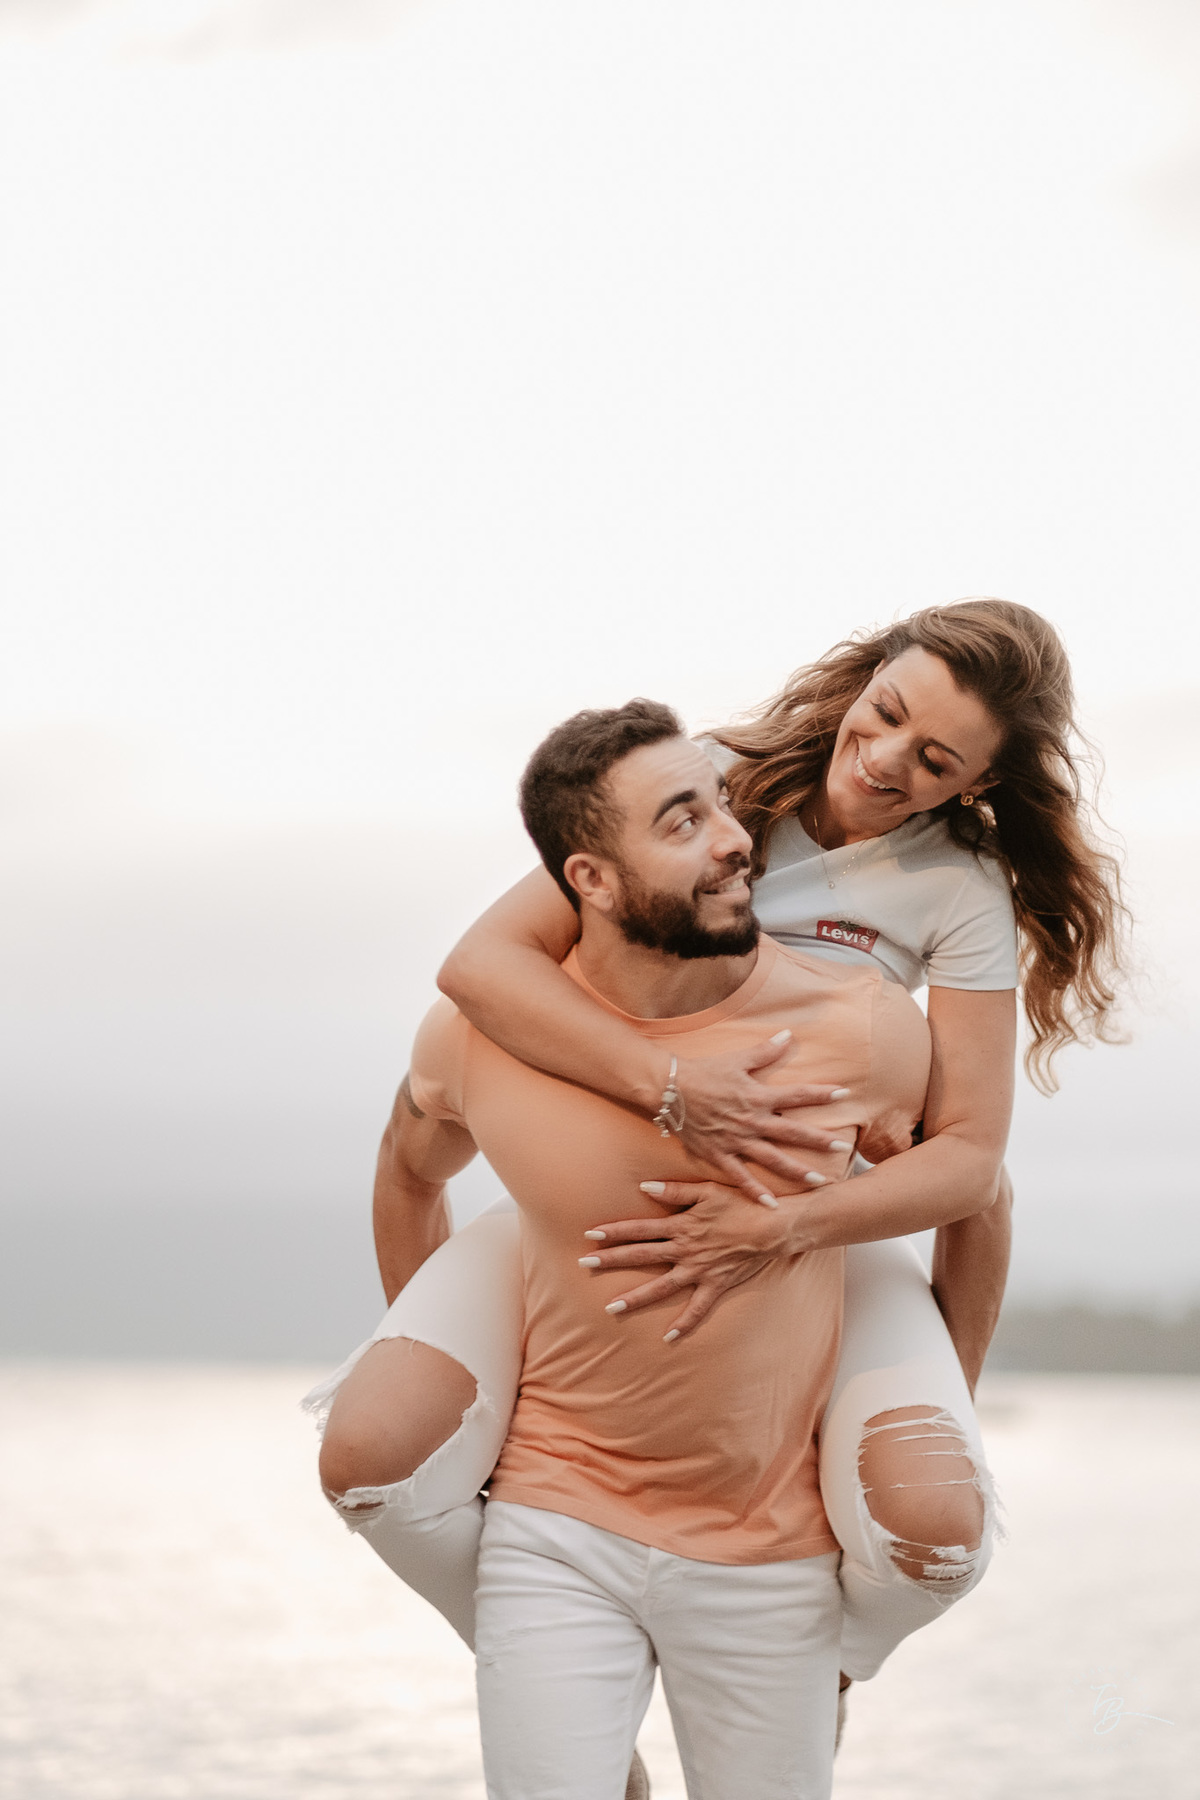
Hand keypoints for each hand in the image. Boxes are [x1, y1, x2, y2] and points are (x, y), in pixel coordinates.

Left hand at [579, 1179, 803, 1340]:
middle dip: (611, 1260)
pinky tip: (668, 1337)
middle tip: (584, 1265)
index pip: (640, 1228)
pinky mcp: (716, 1285)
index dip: (614, 1231)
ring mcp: (699, 1270)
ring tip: (611, 1308)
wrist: (774, 1227)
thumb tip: (644, 1188)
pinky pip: (698, 1310)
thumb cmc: (742, 1204)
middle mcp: (685, 1250)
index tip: (589, 1235)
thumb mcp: (708, 1190)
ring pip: (661, 1287)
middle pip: (642, 1255)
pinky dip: (684, 1324)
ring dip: (635, 1297)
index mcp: (681, 1225)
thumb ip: (675, 1191)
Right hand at [673, 1033, 851, 1202]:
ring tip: (819, 1181)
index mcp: (758, 1096)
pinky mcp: (720, 1154)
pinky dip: (755, 1191)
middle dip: (819, 1139)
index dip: (821, 1093)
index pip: (796, 1094)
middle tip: (843, 1148)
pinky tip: (772, 1205)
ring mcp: (736, 1141)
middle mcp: (752, 1121)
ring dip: (797, 1170)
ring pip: (773, 1159)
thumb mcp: (737, 1059)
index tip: (844, 1094)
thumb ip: (765, 1051)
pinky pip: (740, 1177)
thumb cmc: (704, 1072)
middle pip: (792, 1132)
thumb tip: (788, 1035)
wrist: (669, 1090)